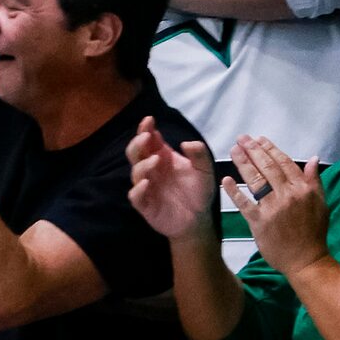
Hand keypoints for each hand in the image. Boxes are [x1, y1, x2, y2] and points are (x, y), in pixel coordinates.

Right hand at [127, 118, 217, 243]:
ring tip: (155, 160)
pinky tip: (147, 183)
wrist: (198, 219)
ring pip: (135, 172)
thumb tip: (187, 143)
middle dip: (138, 143)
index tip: (149, 120)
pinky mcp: (145, 204)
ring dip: (142, 164)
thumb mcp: (205, 170)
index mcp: (162, 157)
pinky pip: (136, 196)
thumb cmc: (199, 191)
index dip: (145, 129)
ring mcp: (146, 186)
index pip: (148, 140)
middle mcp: (151, 170)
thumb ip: (200, 155)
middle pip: (135, 152)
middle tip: (146, 136)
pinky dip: (139, 189)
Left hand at [225, 134, 329, 275]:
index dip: (271, 149)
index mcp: (303, 190)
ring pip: (255, 180)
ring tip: (233, 150)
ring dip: (243, 163)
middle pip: (268, 168)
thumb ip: (314, 181)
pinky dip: (234, 191)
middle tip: (242, 139)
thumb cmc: (313, 232)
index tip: (259, 139)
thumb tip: (312, 159)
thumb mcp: (320, 204)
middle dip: (254, 150)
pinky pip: (243, 203)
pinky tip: (225, 179)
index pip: (285, 163)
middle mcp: (288, 196)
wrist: (306, 260)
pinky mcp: (259, 222)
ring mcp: (272, 208)